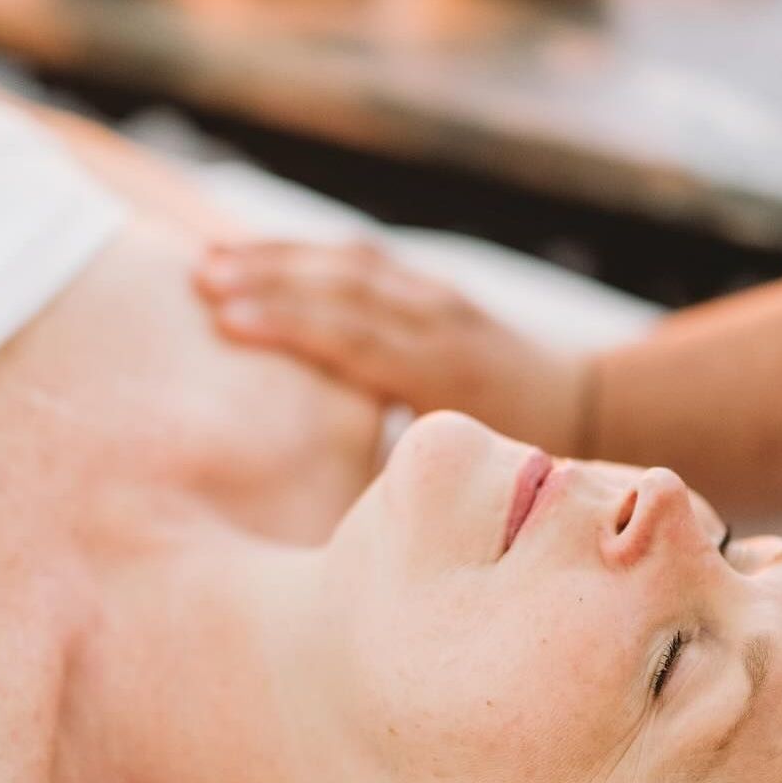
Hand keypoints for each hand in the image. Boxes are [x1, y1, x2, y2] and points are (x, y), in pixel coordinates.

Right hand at [195, 238, 592, 452]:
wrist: (580, 405)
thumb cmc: (513, 458)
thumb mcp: (464, 478)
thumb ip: (402, 488)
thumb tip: (332, 526)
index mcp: (445, 372)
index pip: (356, 338)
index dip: (289, 324)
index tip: (227, 320)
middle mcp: (439, 321)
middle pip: (345, 288)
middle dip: (271, 278)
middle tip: (201, 281)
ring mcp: (437, 295)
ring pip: (350, 262)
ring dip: (280, 258)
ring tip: (211, 260)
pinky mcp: (430, 286)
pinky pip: (362, 260)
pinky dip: (307, 256)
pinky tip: (259, 257)